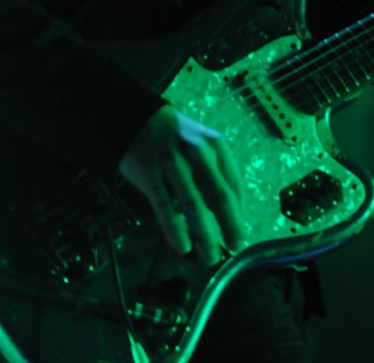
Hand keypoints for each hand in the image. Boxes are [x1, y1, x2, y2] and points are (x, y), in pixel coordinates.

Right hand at [119, 105, 245, 265]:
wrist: (133, 116)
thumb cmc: (173, 137)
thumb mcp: (200, 143)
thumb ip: (214, 172)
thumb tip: (228, 214)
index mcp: (215, 145)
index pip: (234, 184)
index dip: (239, 212)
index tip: (240, 233)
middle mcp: (197, 151)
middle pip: (219, 195)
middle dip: (230, 226)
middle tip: (234, 247)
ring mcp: (172, 160)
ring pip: (193, 205)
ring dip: (204, 235)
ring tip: (209, 257)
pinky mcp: (149, 171)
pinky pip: (165, 206)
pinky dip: (175, 229)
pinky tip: (182, 246)